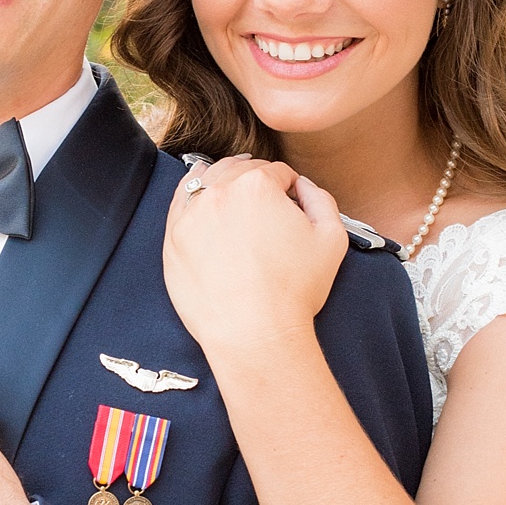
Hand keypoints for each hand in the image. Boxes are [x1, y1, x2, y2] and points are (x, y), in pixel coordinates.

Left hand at [164, 158, 348, 367]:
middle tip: (265, 198)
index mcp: (257, 186)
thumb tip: (303, 186)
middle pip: (239, 171)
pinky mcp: (173, 238)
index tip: (289, 198)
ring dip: (223, 180)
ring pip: (207, 181)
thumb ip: (321, 199)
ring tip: (233, 190)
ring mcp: (191, 215)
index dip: (287, 184)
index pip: (275, 171)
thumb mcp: (332, 238)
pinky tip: (201, 196)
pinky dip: (192, 194)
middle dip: (255, 179)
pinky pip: (180, 202)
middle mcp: (220, 193)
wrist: (254, 333)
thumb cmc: (293, 291)